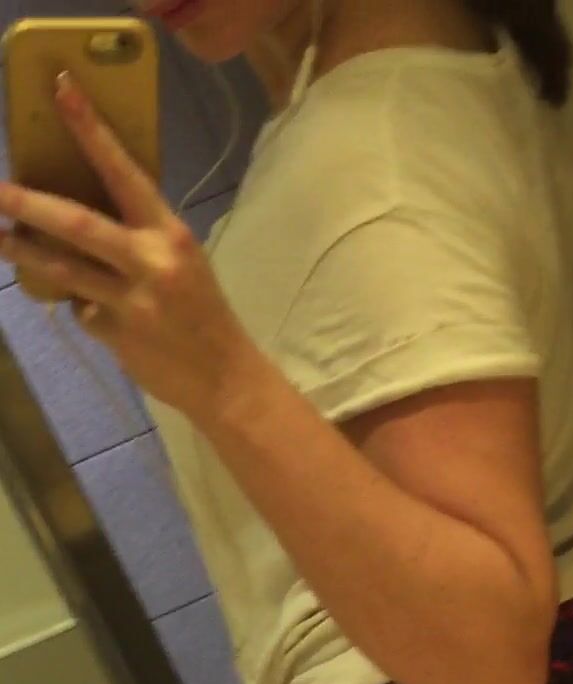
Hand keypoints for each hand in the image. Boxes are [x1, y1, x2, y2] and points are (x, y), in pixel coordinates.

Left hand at [0, 72, 258, 419]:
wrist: (225, 380)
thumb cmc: (203, 314)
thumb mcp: (182, 262)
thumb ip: (141, 238)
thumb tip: (87, 216)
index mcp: (169, 233)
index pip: (124, 172)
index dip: (91, 131)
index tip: (61, 91)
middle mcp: (151, 262)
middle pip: (78, 224)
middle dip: (29, 205)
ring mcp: (132, 301)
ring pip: (64, 269)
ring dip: (24, 252)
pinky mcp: (118, 335)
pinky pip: (82, 311)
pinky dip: (82, 308)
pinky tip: (103, 318)